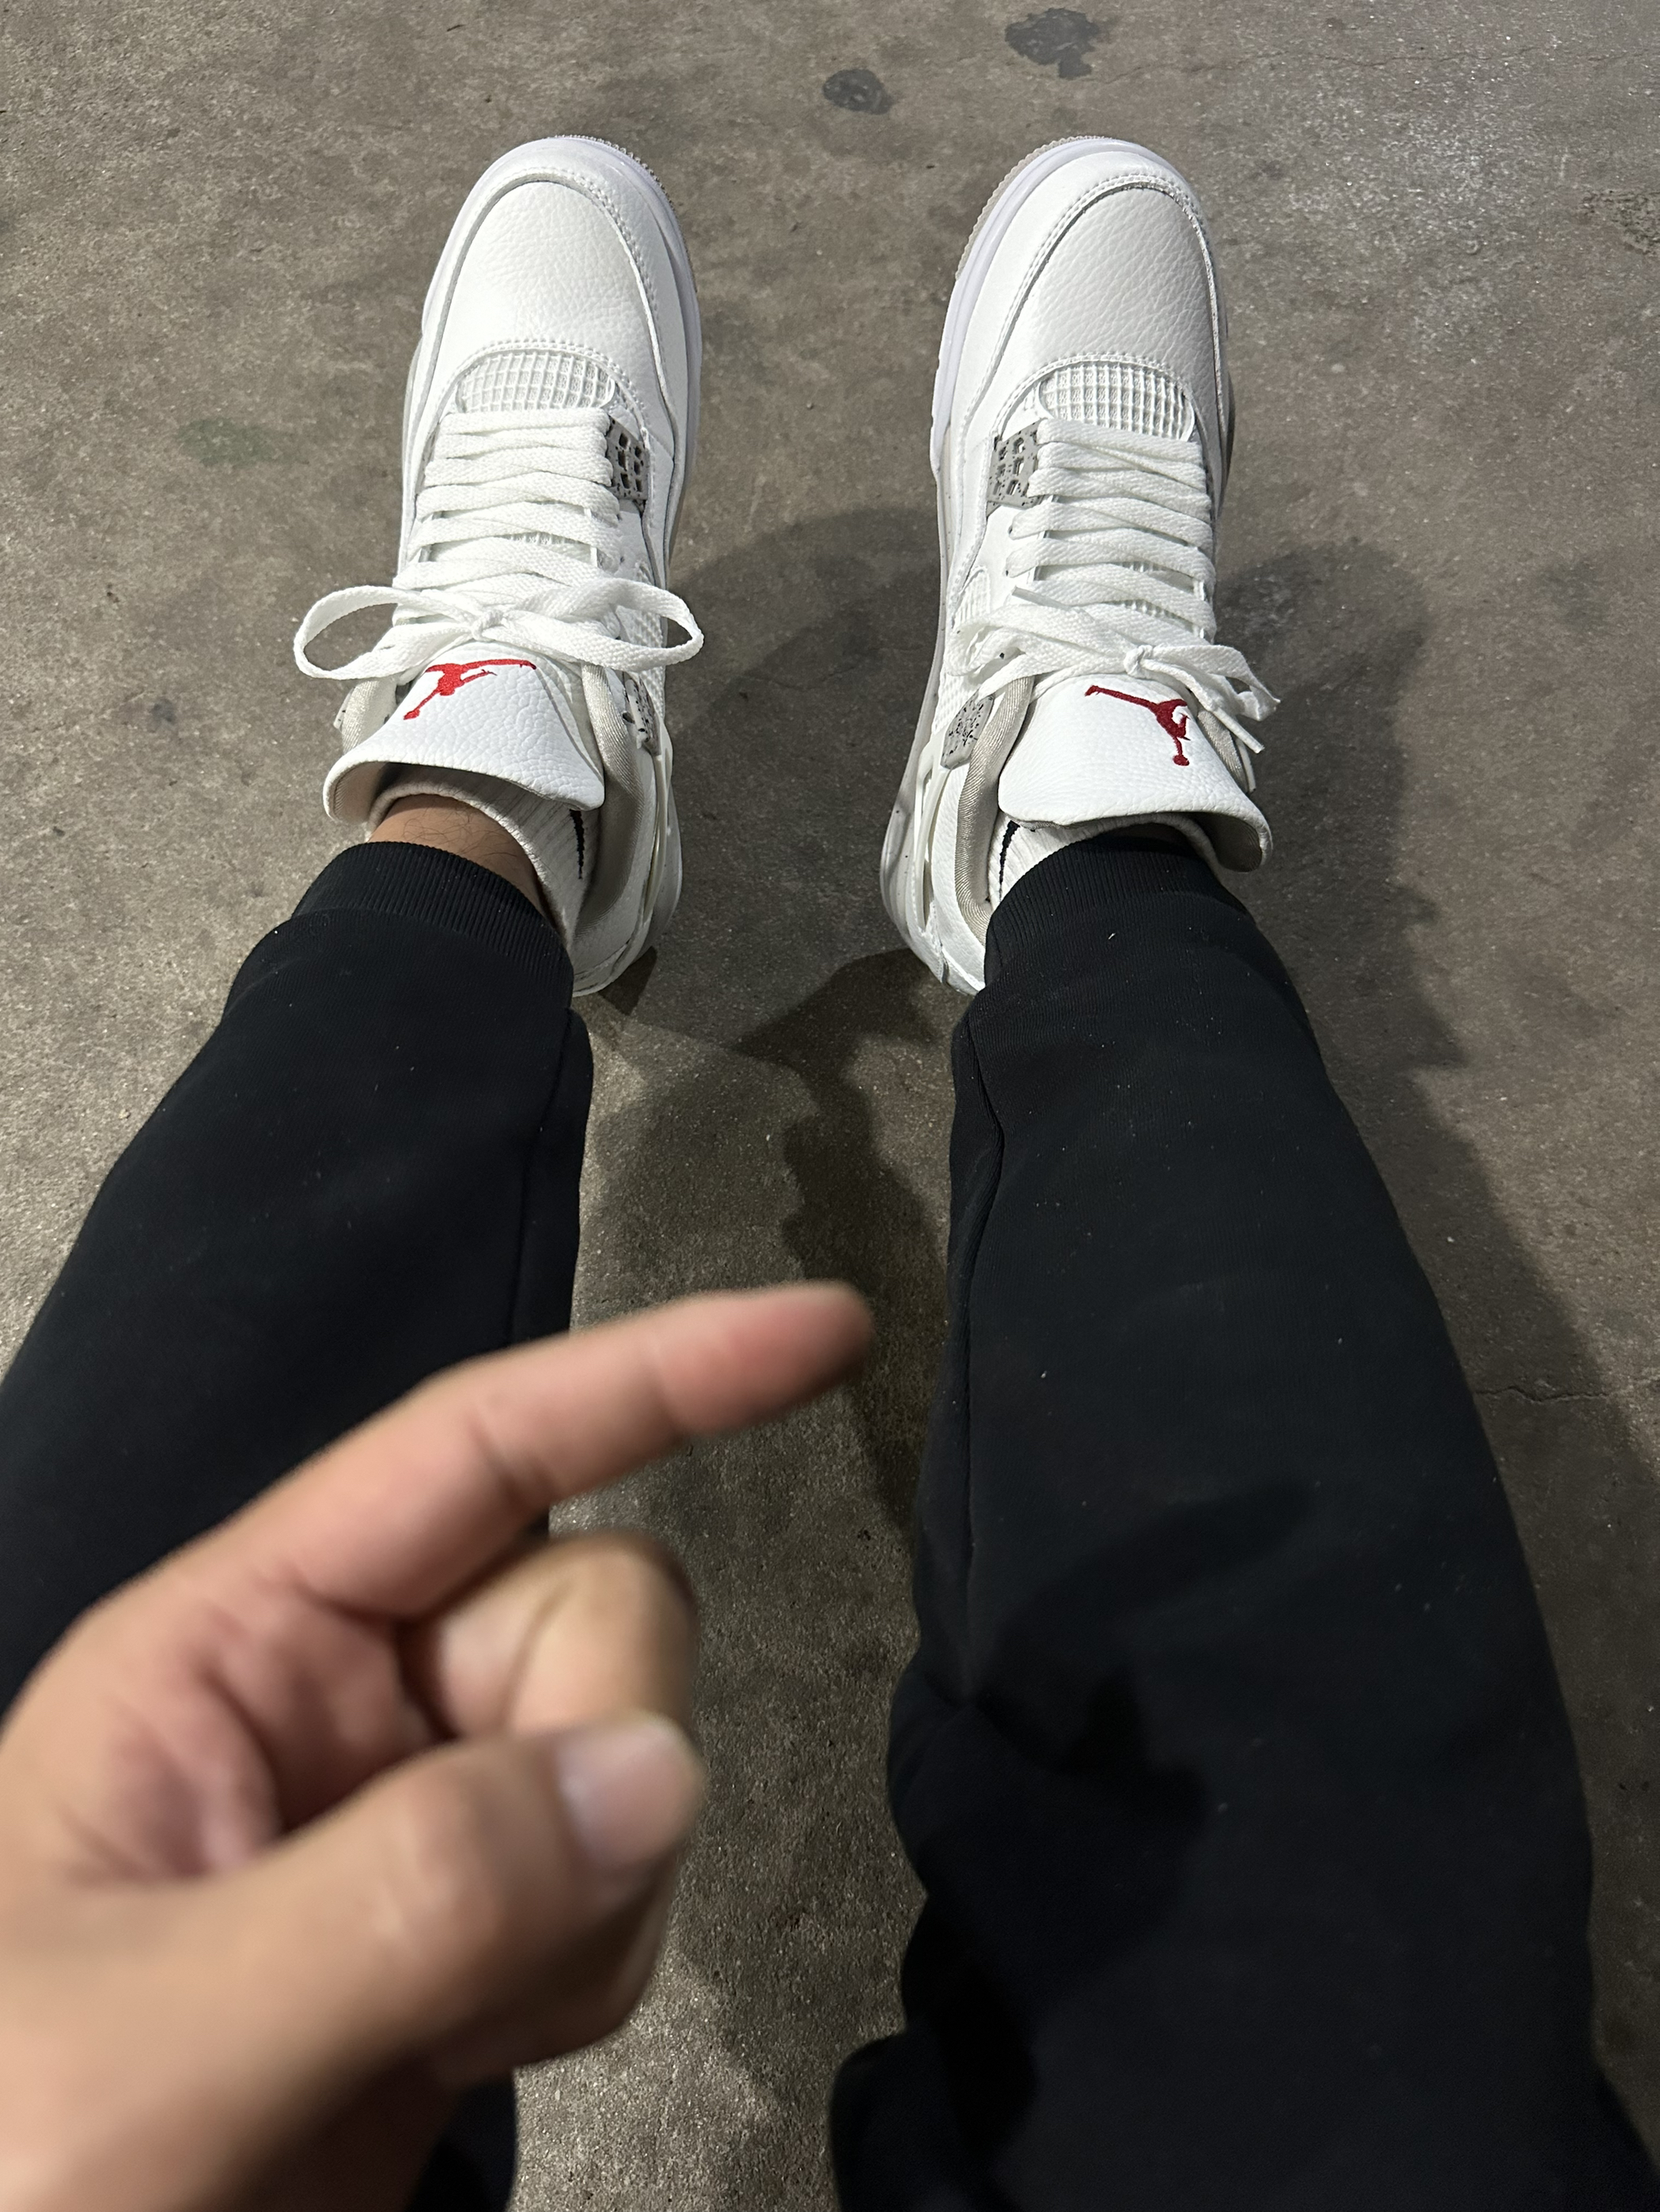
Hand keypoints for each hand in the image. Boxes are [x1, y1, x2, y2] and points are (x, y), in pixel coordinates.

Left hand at [0, 1284, 869, 2211]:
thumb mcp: (145, 2044)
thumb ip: (400, 1896)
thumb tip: (657, 1771)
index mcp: (235, 1643)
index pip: (476, 1448)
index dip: (657, 1374)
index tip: (827, 1329)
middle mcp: (344, 1696)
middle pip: (600, 1604)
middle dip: (595, 1756)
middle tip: (484, 1941)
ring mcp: (420, 1816)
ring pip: (639, 1748)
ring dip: (592, 1904)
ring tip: (442, 2032)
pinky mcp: (477, 1932)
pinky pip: (630, 1879)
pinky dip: (595, 1968)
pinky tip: (470, 2054)